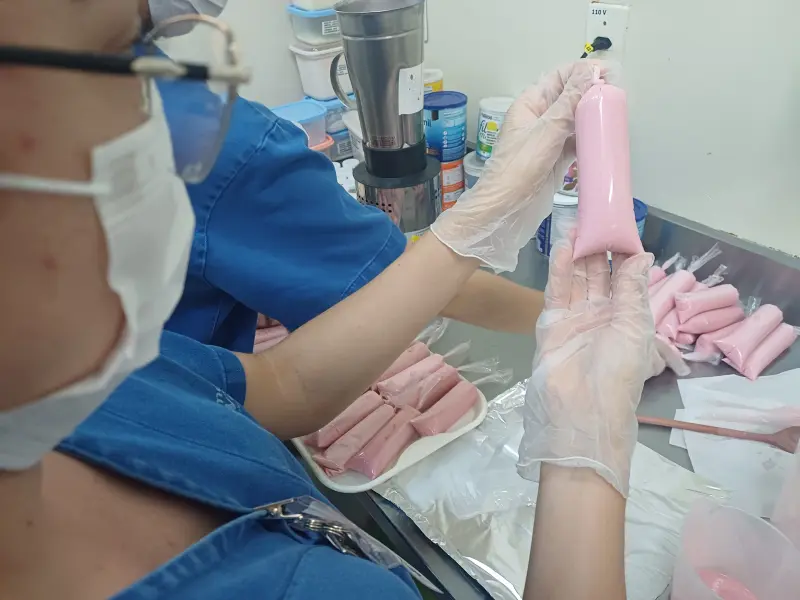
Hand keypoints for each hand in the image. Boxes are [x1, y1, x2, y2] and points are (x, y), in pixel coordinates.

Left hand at [430, 61, 601, 272]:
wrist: (505, 211)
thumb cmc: (517, 170)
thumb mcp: (546, 131)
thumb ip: (569, 102)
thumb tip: (589, 71)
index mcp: (530, 104)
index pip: (560, 76)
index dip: (583, 71)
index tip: (608, 74)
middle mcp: (539, 119)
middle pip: (571, 97)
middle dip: (592, 94)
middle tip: (616, 97)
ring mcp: (548, 140)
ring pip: (576, 121)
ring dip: (593, 118)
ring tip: (615, 116)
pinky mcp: (556, 160)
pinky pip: (577, 143)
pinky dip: (590, 141)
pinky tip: (604, 139)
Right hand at [517, 236, 654, 495]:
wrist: (581, 408)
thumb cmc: (618, 370)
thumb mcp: (634, 327)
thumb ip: (632, 289)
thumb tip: (641, 255)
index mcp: (627, 320)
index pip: (626, 280)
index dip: (625, 256)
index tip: (624, 228)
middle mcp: (601, 316)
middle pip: (600, 276)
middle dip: (601, 248)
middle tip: (598, 217)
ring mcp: (575, 318)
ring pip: (579, 279)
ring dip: (580, 252)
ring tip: (580, 222)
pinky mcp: (551, 322)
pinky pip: (558, 290)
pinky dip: (562, 268)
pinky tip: (566, 245)